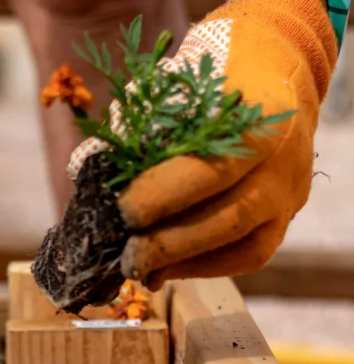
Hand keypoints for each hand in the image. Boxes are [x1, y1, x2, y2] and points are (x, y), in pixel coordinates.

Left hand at [67, 0, 337, 290]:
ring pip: (246, 247)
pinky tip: (166, 270)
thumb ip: (141, 133)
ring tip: (141, 271)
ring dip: (187, 264)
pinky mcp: (284, 218)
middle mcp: (283, 164)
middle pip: (231, 218)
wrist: (273, 72)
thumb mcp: (176, 89)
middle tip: (126, 258)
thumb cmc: (208, 81)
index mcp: (259, 122)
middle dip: (171, 244)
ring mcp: (289, 195)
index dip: (164, 197)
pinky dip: (204, 267)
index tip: (122, 213)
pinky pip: (250, 255)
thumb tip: (95, 180)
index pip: (212, 170)